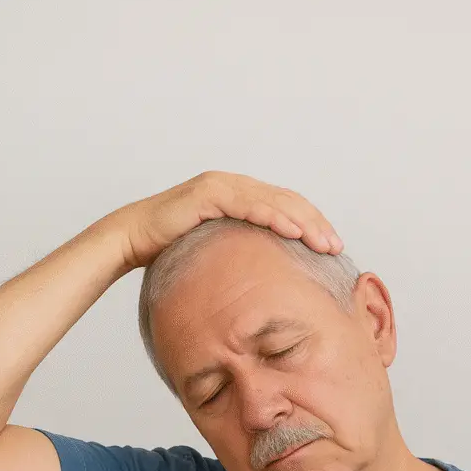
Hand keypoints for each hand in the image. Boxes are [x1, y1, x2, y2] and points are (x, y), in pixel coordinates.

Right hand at [106, 170, 343, 270]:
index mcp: (241, 198)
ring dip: (302, 221)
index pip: (286, 207)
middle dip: (315, 223)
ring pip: (273, 200)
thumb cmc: (173, 251)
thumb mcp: (219, 254)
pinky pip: (248, 204)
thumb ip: (243, 256)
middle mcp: (235, 186)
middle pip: (287, 201)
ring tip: (322, 241)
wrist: (134, 239)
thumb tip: (267, 284)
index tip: (332, 247)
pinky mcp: (208, 193)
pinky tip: (293, 231)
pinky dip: (273, 216)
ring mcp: (222, 186)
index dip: (312, 225)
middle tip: (336, 246)